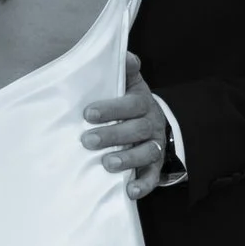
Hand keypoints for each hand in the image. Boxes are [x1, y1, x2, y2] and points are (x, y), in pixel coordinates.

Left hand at [81, 54, 173, 198]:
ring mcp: (155, 145)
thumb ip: (125, 70)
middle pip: (136, 129)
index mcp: (142, 102)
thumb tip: (124, 54)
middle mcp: (151, 123)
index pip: (130, 104)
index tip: (88, 114)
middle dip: (112, 135)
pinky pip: (153, 176)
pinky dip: (144, 184)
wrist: (157, 122)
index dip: (111, 109)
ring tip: (107, 164)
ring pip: (146, 152)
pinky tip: (130, 191)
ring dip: (127, 159)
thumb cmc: (132, 103)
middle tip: (87, 140)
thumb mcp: (131, 83)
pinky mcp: (156, 165)